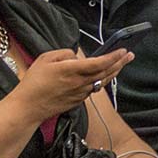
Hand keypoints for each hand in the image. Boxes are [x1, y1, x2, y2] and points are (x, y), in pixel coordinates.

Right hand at [16, 46, 133, 120]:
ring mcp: (81, 93)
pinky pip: (94, 88)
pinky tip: (104, 76)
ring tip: (121, 64)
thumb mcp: (45, 59)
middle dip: (120, 62)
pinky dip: (101, 81)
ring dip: (114, 72)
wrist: (28, 107)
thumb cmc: (33, 83)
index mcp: (72, 70)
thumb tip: (77, 57)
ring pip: (102, 81)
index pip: (99, 62)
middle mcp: (80, 82)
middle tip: (130, 55)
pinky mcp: (78, 101)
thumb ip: (64, 54)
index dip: (113, 56)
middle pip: (106, 72)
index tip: (123, 50)